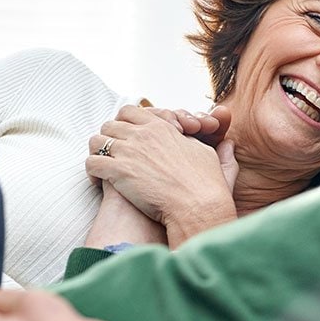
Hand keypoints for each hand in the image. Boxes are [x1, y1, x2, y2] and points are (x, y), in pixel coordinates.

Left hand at [87, 106, 237, 246]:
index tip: (127, 138)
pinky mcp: (117, 171)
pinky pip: (91, 163)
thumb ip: (217, 149)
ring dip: (98, 153)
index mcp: (162, 128)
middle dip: (109, 138)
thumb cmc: (207, 187)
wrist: (197, 208)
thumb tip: (227, 145)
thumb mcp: (214, 160)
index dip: (125, 124)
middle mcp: (142, 134)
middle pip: (110, 124)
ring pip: (96, 141)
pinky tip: (100, 182)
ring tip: (104, 167)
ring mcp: (128, 151)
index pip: (131, 112)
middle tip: (112, 154)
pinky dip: (92, 172)